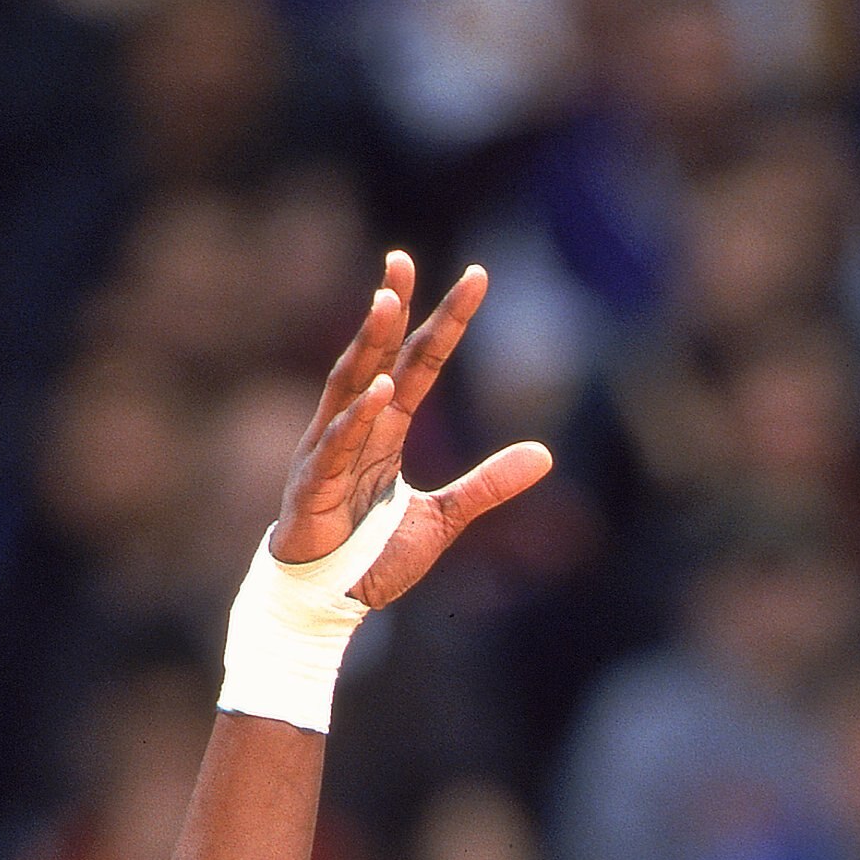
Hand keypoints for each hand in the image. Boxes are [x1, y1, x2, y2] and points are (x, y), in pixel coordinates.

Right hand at [270, 251, 550, 609]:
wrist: (329, 601)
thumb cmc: (373, 556)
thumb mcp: (444, 519)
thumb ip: (488, 484)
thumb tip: (546, 455)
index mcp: (386, 430)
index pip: (420, 364)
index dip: (445, 323)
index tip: (473, 278)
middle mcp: (357, 428)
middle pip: (376, 356)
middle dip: (390, 309)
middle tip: (402, 258)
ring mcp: (330, 452)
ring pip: (349, 386)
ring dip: (368, 344)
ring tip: (387, 302)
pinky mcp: (313, 486)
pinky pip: (336, 445)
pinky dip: (357, 418)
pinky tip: (379, 389)